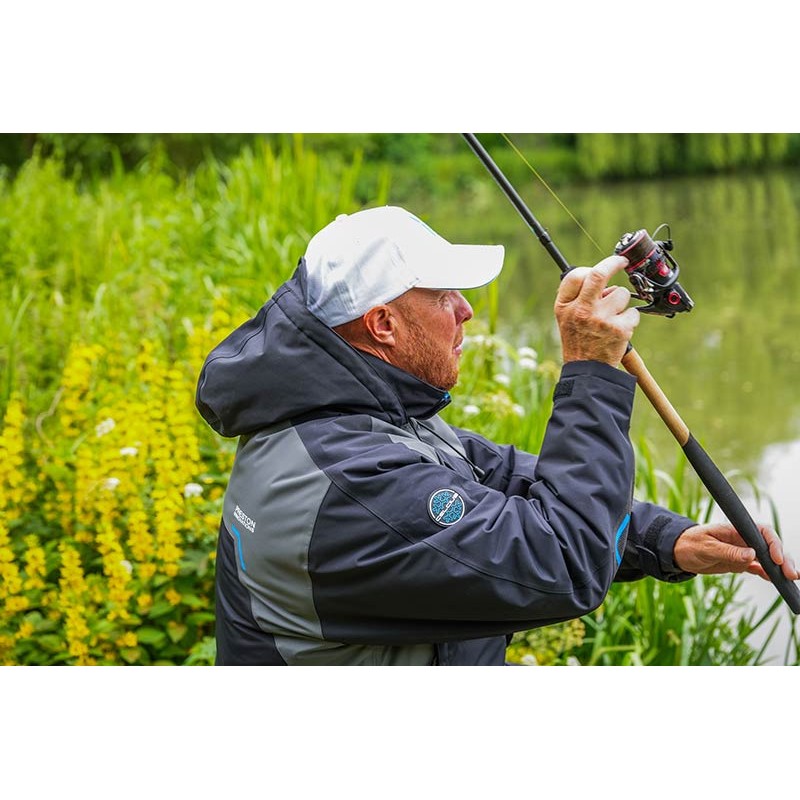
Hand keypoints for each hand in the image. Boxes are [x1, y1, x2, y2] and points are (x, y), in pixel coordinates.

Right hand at [554, 255, 639, 366]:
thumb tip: (599, 277)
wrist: (587, 372)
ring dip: (622, 302)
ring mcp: (601, 319)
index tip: (602, 266)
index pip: (576, 275)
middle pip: (599, 274)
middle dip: (614, 263)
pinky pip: (633, 313)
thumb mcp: (566, 318)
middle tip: (622, 261)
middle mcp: (581, 310)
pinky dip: (630, 319)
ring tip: (613, 317)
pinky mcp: (619, 329)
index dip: (591, 268)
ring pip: (622, 294)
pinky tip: (620, 329)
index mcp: (565, 306)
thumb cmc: (578, 342)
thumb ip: (577, 297)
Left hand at [674, 522, 798, 580]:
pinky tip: (777, 582)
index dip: (773, 544)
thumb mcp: (706, 548)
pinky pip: (758, 568)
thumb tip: (751, 556)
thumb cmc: (689, 544)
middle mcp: (742, 540)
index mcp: (735, 530)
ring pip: (767, 559)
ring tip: (790, 580)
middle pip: (769, 547)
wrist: (678, 552)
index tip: (777, 559)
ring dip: (779, 568)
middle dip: (783, 559)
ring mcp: (742, 552)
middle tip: (791, 574)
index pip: (761, 532)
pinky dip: (768, 574)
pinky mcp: (739, 563)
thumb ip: (728, 552)